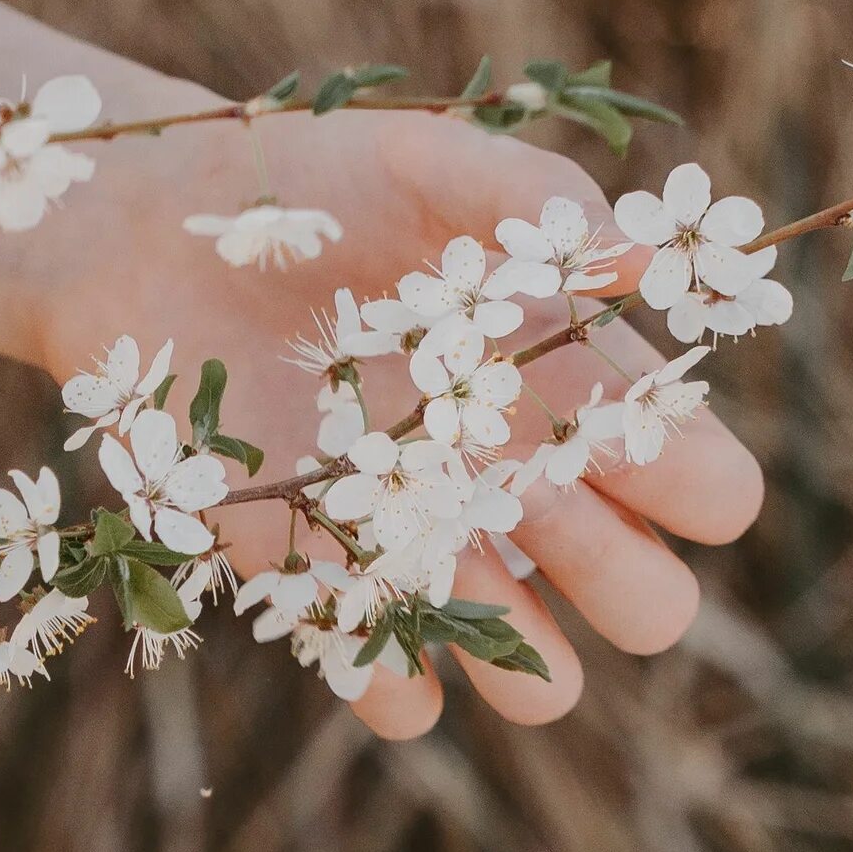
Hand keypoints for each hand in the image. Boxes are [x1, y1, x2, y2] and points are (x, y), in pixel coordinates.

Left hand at [17, 81, 763, 738]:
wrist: (150, 232)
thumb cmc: (306, 188)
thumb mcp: (430, 164)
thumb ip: (541, 201)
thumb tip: (649, 264)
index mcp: (570, 389)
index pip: (702, 484)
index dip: (700, 486)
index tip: (632, 436)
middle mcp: (514, 482)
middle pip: (646, 601)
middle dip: (627, 583)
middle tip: (537, 496)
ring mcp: (422, 541)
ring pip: (538, 677)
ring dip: (527, 658)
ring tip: (460, 568)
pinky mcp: (317, 578)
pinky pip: (391, 687)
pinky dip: (393, 680)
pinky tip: (366, 612)